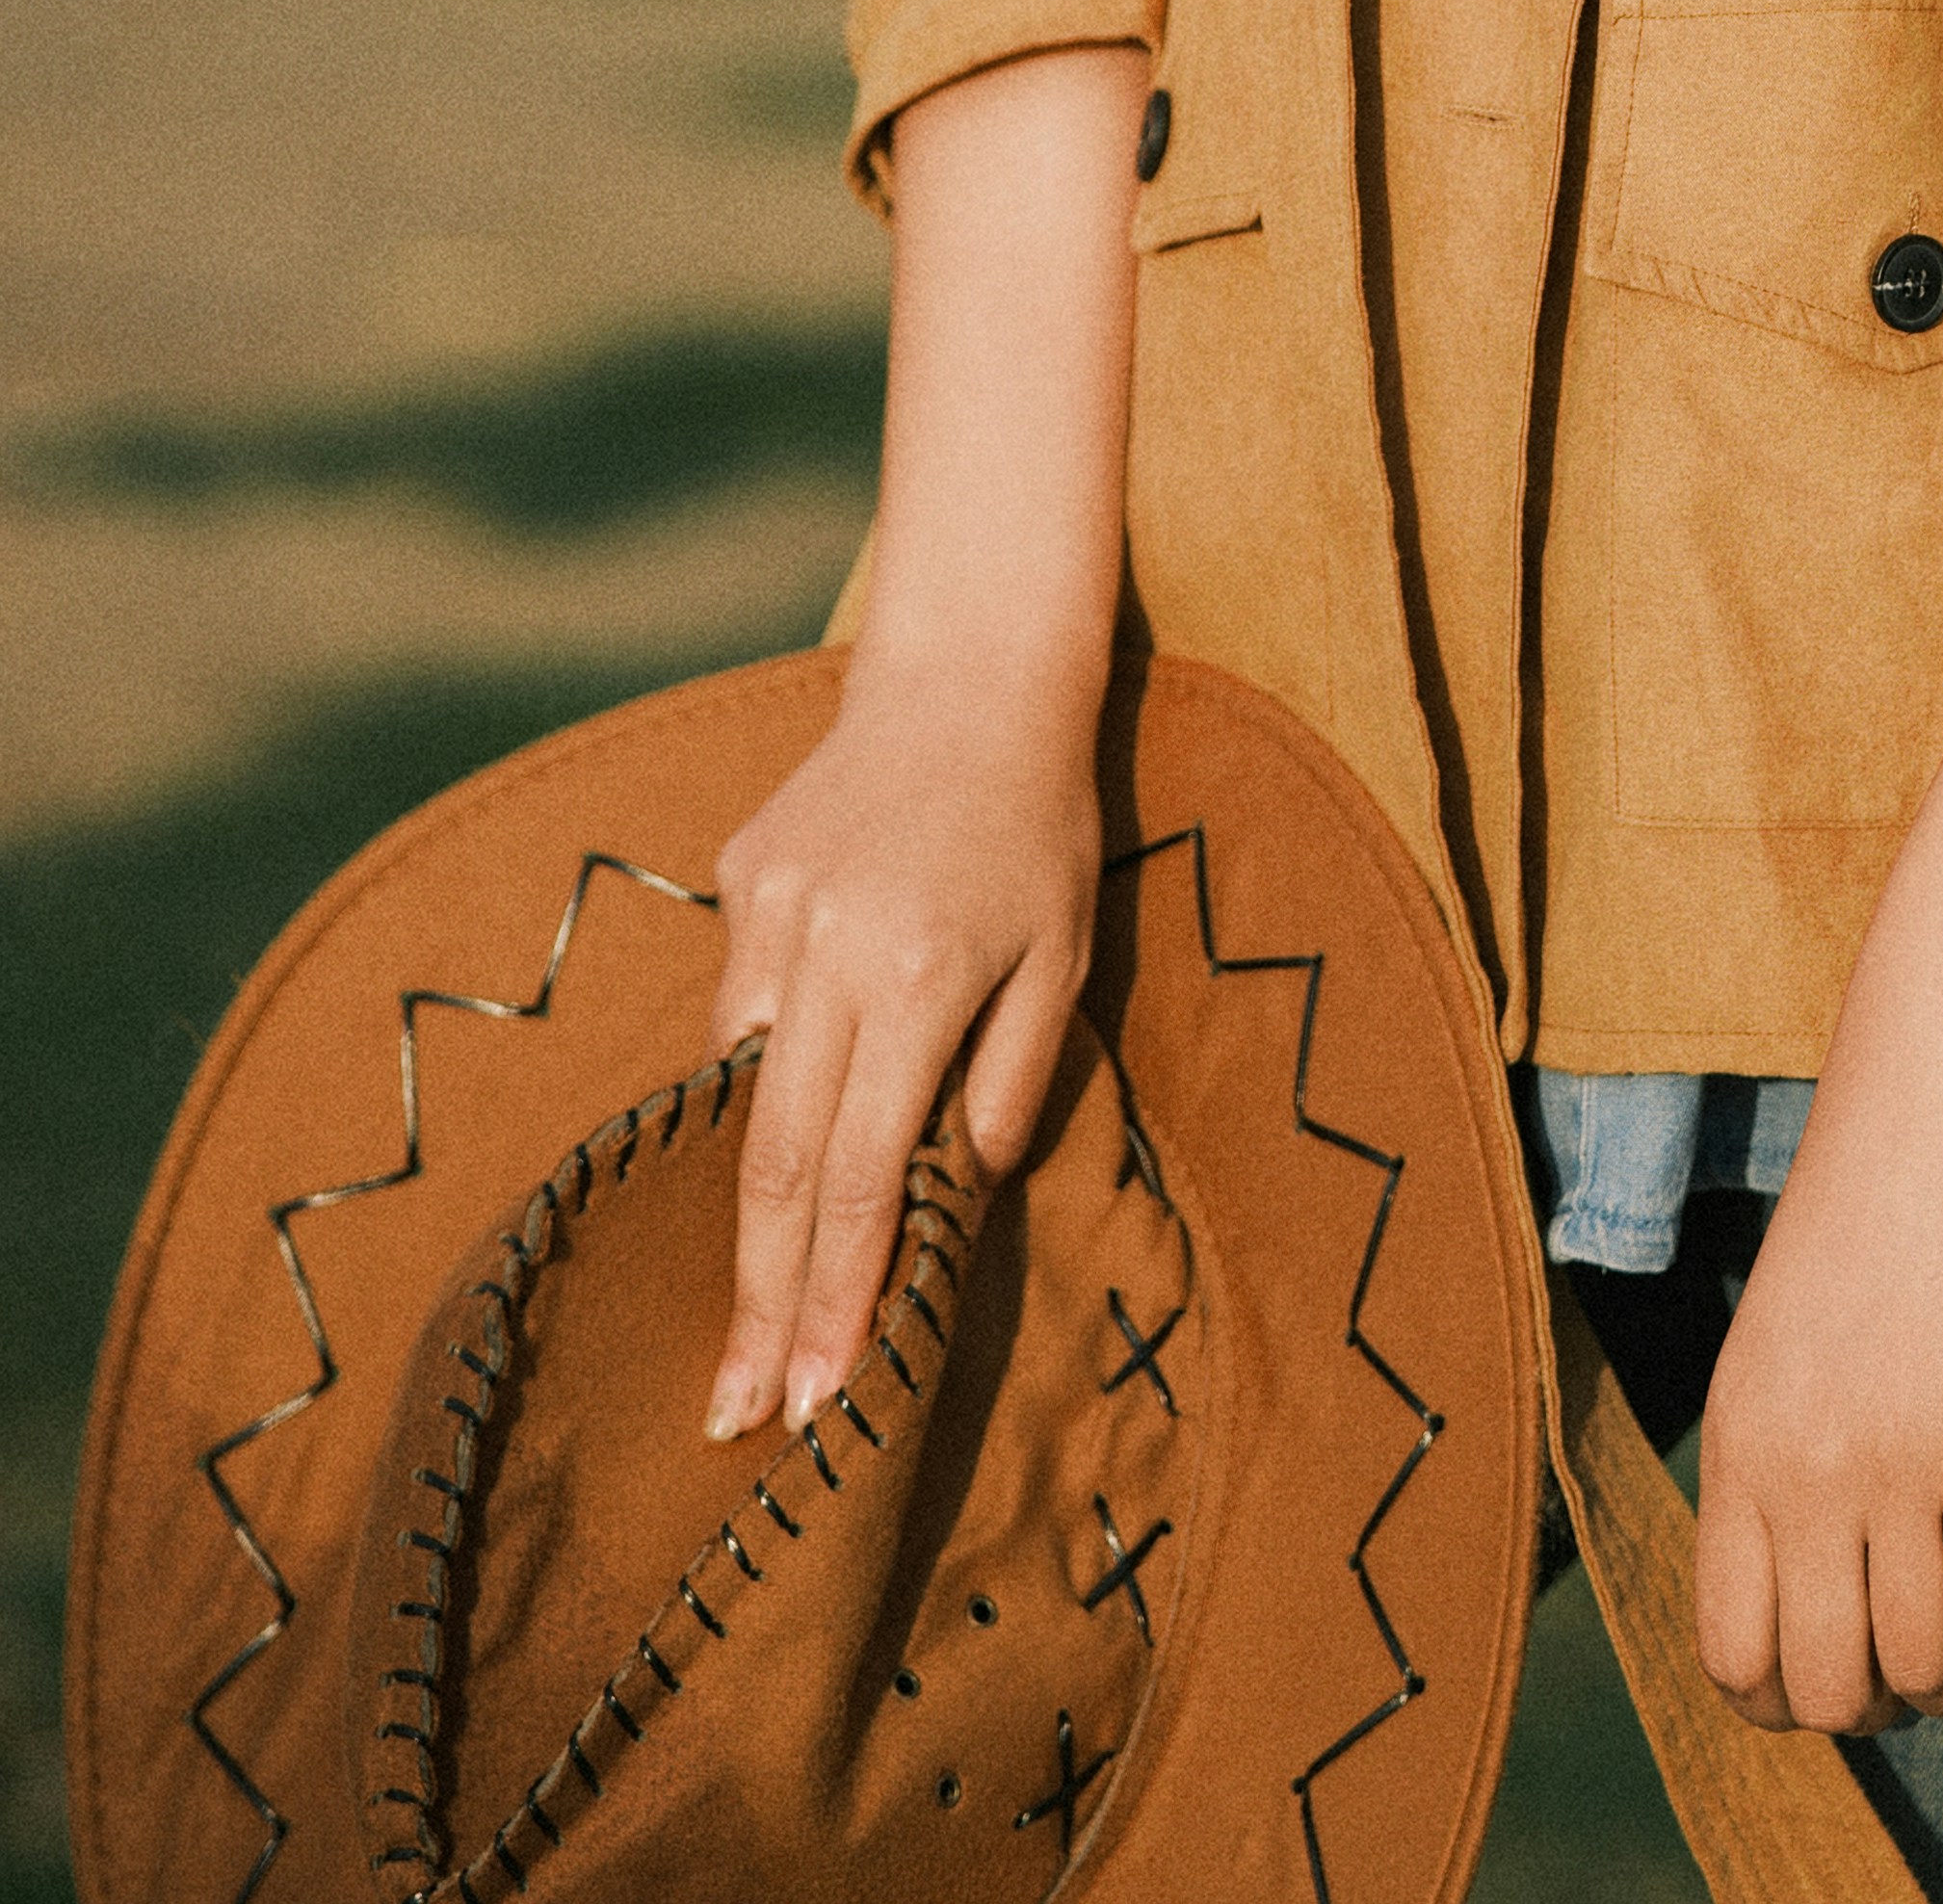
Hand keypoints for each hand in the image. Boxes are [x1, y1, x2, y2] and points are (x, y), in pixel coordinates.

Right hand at [702, 646, 1104, 1438]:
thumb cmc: (1040, 822)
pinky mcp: (735, 880)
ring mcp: (765, 913)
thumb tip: (954, 1201)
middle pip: (772, 1168)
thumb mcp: (1062, 954)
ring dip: (749, 1201)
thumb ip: (1012, 1081)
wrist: (969, 670)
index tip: (813, 1402)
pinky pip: (737, 1008)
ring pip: (737, 1091)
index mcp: (916, 979)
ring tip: (755, 1309)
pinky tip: (776, 1121)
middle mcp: (823, 951)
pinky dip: (754, 1075)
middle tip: (737, 1416)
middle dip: (759, 1303)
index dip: (835, 1301)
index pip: (860, 1181)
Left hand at [1686, 428, 1942, 1734]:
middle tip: (1907, 1683)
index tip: (1824, 1688)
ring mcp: (1900, 1468)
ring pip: (1920, 1669)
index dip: (1778, 1702)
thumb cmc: (1855, 1216)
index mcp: (1736, 1447)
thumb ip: (1766, 1463)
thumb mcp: (1769, 1343)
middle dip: (1870, 1710)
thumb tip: (1782, 1592)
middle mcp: (1804, 1475)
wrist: (1929, 1100)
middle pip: (1825, 1686)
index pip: (1729, 1653)